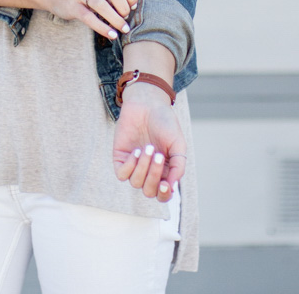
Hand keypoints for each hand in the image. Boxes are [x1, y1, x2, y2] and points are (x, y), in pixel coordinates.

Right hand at [36, 0, 136, 40]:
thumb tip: (132, 7)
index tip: (133, 6)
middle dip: (124, 8)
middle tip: (126, 18)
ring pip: (102, 6)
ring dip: (116, 20)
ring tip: (123, 29)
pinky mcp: (72, 6)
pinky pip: (89, 18)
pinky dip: (103, 28)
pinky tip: (111, 34)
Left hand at [111, 85, 184, 202]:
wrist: (147, 104)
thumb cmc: (165, 123)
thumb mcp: (178, 144)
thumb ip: (178, 166)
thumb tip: (172, 187)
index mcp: (165, 171)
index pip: (163, 194)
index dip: (164, 194)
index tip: (165, 184)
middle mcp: (149, 171)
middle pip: (149, 191)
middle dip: (153, 176)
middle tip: (158, 155)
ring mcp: (134, 166)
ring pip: (135, 182)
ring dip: (143, 167)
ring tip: (148, 147)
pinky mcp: (120, 158)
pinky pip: (122, 174)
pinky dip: (130, 165)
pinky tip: (136, 151)